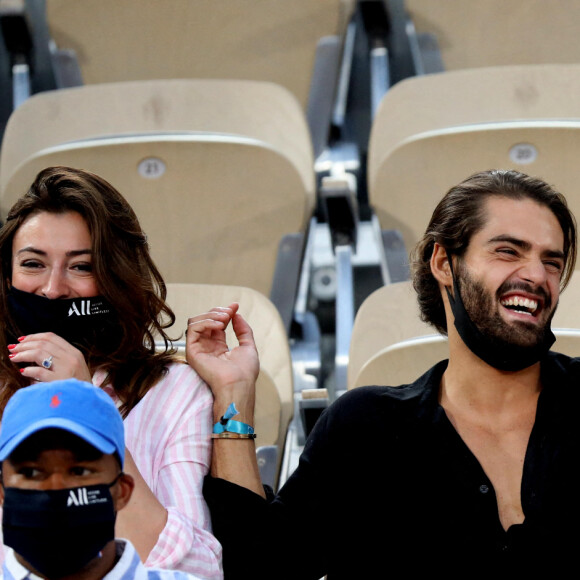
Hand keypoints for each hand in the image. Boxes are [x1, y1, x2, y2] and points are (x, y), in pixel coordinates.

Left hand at [8, 332, 91, 382]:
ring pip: (39, 354)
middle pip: (43, 344)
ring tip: (14, 358)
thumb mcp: (76, 367)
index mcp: (75, 353)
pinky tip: (23, 371)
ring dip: (23, 354)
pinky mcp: (59, 381)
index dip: (34, 336)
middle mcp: (71, 358)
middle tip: (13, 349)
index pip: (52, 337)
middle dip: (25, 344)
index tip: (22, 340)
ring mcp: (66, 369)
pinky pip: (39, 372)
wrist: (89, 401)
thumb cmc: (80, 386)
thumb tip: (38, 351)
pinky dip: (29, 370)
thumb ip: (61, 357)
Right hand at [186, 303, 258, 421]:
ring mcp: (199, 348)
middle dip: (218, 311)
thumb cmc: (245, 371)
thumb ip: (243, 330)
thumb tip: (236, 314)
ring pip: (195, 322)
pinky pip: (192, 329)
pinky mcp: (192, 351)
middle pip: (204, 320)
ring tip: (224, 318)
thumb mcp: (248, 346)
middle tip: (229, 312)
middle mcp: (207, 346)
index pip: (216, 323)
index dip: (224, 312)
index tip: (235, 306)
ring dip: (211, 315)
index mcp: (219, 346)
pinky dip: (205, 322)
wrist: (239, 384)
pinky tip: (219, 325)